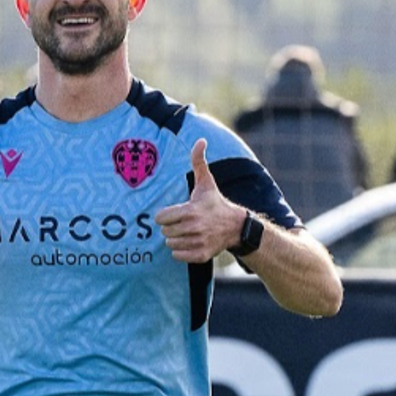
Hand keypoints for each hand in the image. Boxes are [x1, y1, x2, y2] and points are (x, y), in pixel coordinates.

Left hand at [154, 139, 243, 262]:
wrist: (235, 226)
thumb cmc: (215, 202)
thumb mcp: (206, 182)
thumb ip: (198, 161)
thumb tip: (200, 140)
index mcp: (191, 211)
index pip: (161, 218)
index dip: (165, 215)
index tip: (175, 212)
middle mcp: (194, 228)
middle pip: (165, 232)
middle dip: (171, 227)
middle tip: (183, 222)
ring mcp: (198, 243)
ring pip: (170, 244)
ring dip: (176, 239)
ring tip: (187, 232)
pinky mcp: (201, 255)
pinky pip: (178, 256)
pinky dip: (181, 251)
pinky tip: (190, 242)